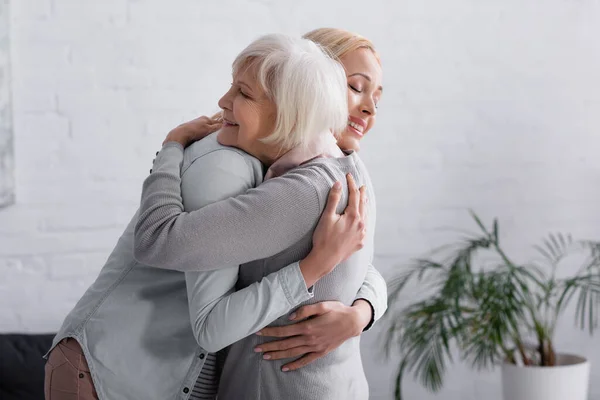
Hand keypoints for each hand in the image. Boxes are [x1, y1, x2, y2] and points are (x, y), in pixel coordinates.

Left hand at [163, 113, 222, 146]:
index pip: (217, 122)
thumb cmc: (195, 131)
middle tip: (216, 137)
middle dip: (214, 131)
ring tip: (208, 139)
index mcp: (206, 118)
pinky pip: (200, 132)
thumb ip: (216, 127)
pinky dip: (202, 135)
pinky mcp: (192, 129)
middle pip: (211, 125)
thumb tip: (224, 125)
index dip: (221, 128)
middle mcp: (201, 120)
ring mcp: (196, 124)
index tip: (224, 133)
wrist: (180, 134)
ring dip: (208, 134)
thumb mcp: (208, 129)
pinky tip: (201, 139)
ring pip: (206, 129)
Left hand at [254, 300, 371, 370]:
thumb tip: (289, 317)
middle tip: (256, 348)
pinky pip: (305, 361)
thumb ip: (305, 310)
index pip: (284, 330)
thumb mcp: (322, 305)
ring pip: (292, 353)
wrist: (353, 322)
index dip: (270, 332)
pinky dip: (295, 365)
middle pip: (285, 344)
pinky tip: (285, 368)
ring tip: (265, 357)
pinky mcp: (320, 352)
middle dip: (269, 346)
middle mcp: (310, 339)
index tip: (259, 332)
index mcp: (308, 326)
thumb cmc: (337, 310)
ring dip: (278, 355)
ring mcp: (315, 347)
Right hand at [299, 173, 366, 286]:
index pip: (354, 195)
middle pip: (363, 204)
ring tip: (364, 198)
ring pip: (366, 216)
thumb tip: (338, 183)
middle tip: (361, 186)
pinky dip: (364, 219)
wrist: (326, 259)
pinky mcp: (360, 243)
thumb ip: (334, 199)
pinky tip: (363, 219)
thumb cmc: (324, 238)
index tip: (348, 176)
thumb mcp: (327, 216)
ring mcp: (361, 234)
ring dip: (365, 206)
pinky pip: (365, 227)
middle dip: (361, 194)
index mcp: (353, 216)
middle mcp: (361, 225)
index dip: (351, 184)